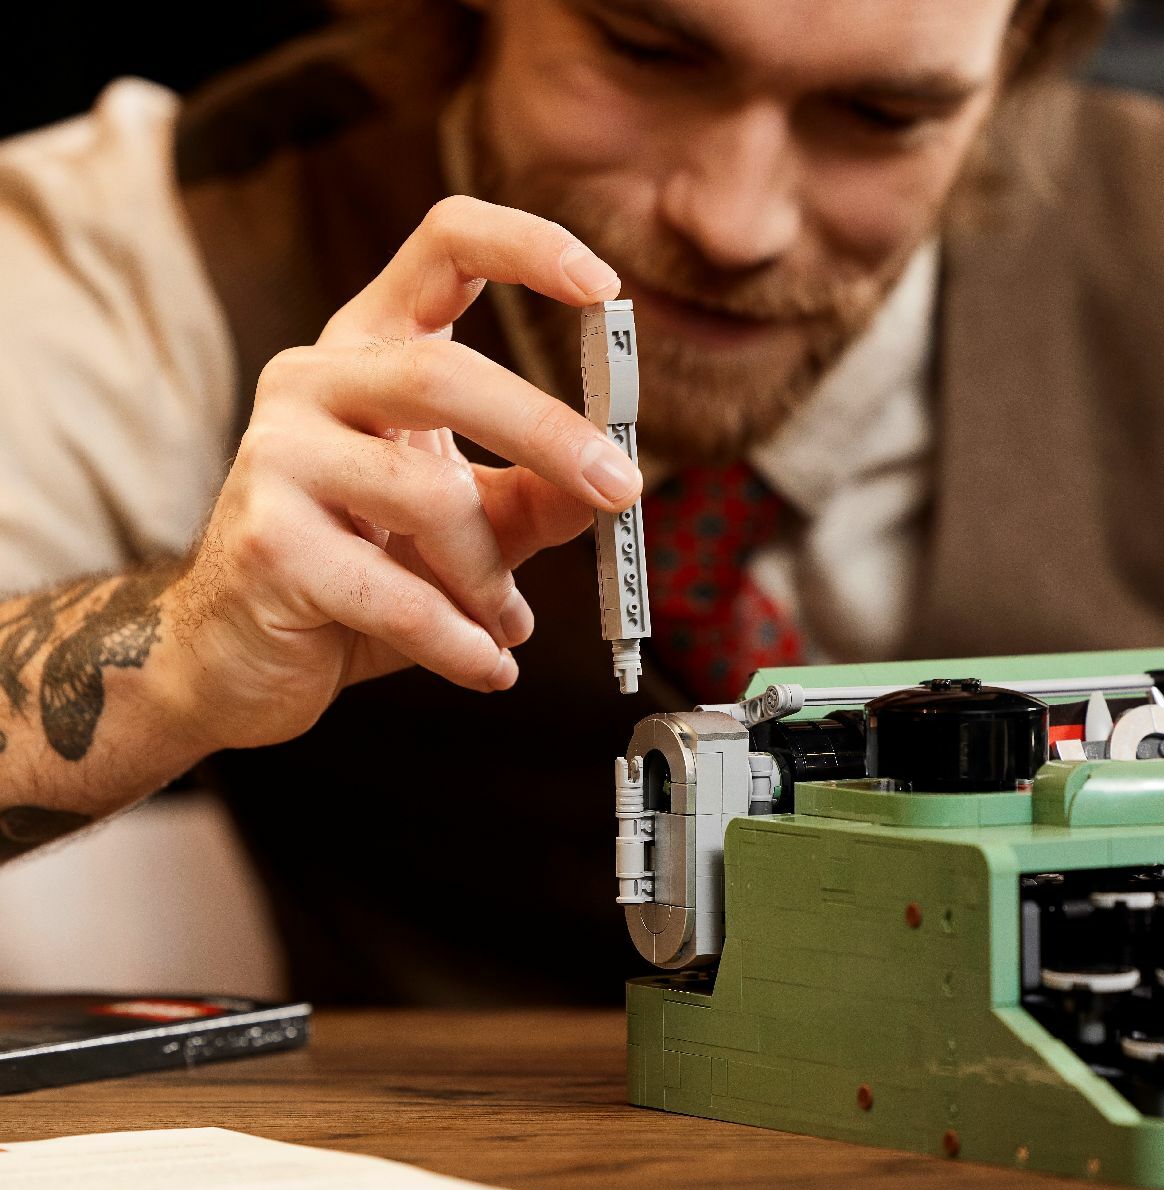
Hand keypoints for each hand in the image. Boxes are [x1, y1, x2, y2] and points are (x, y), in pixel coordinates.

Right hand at [167, 196, 641, 750]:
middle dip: (550, 433)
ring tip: (506, 621)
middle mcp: (313, 380)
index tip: (604, 287)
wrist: (237, 654)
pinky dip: (460, 641)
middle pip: (446, 373)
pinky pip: (398, 594)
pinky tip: (489, 666)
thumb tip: (612, 482)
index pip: (443, 246)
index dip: (527, 247)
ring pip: (430, 496)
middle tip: (622, 489)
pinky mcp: (268, 543)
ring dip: (491, 575)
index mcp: (368, 350)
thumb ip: (537, 494)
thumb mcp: (469, 522)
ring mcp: (277, 455)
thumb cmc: (360, 569)